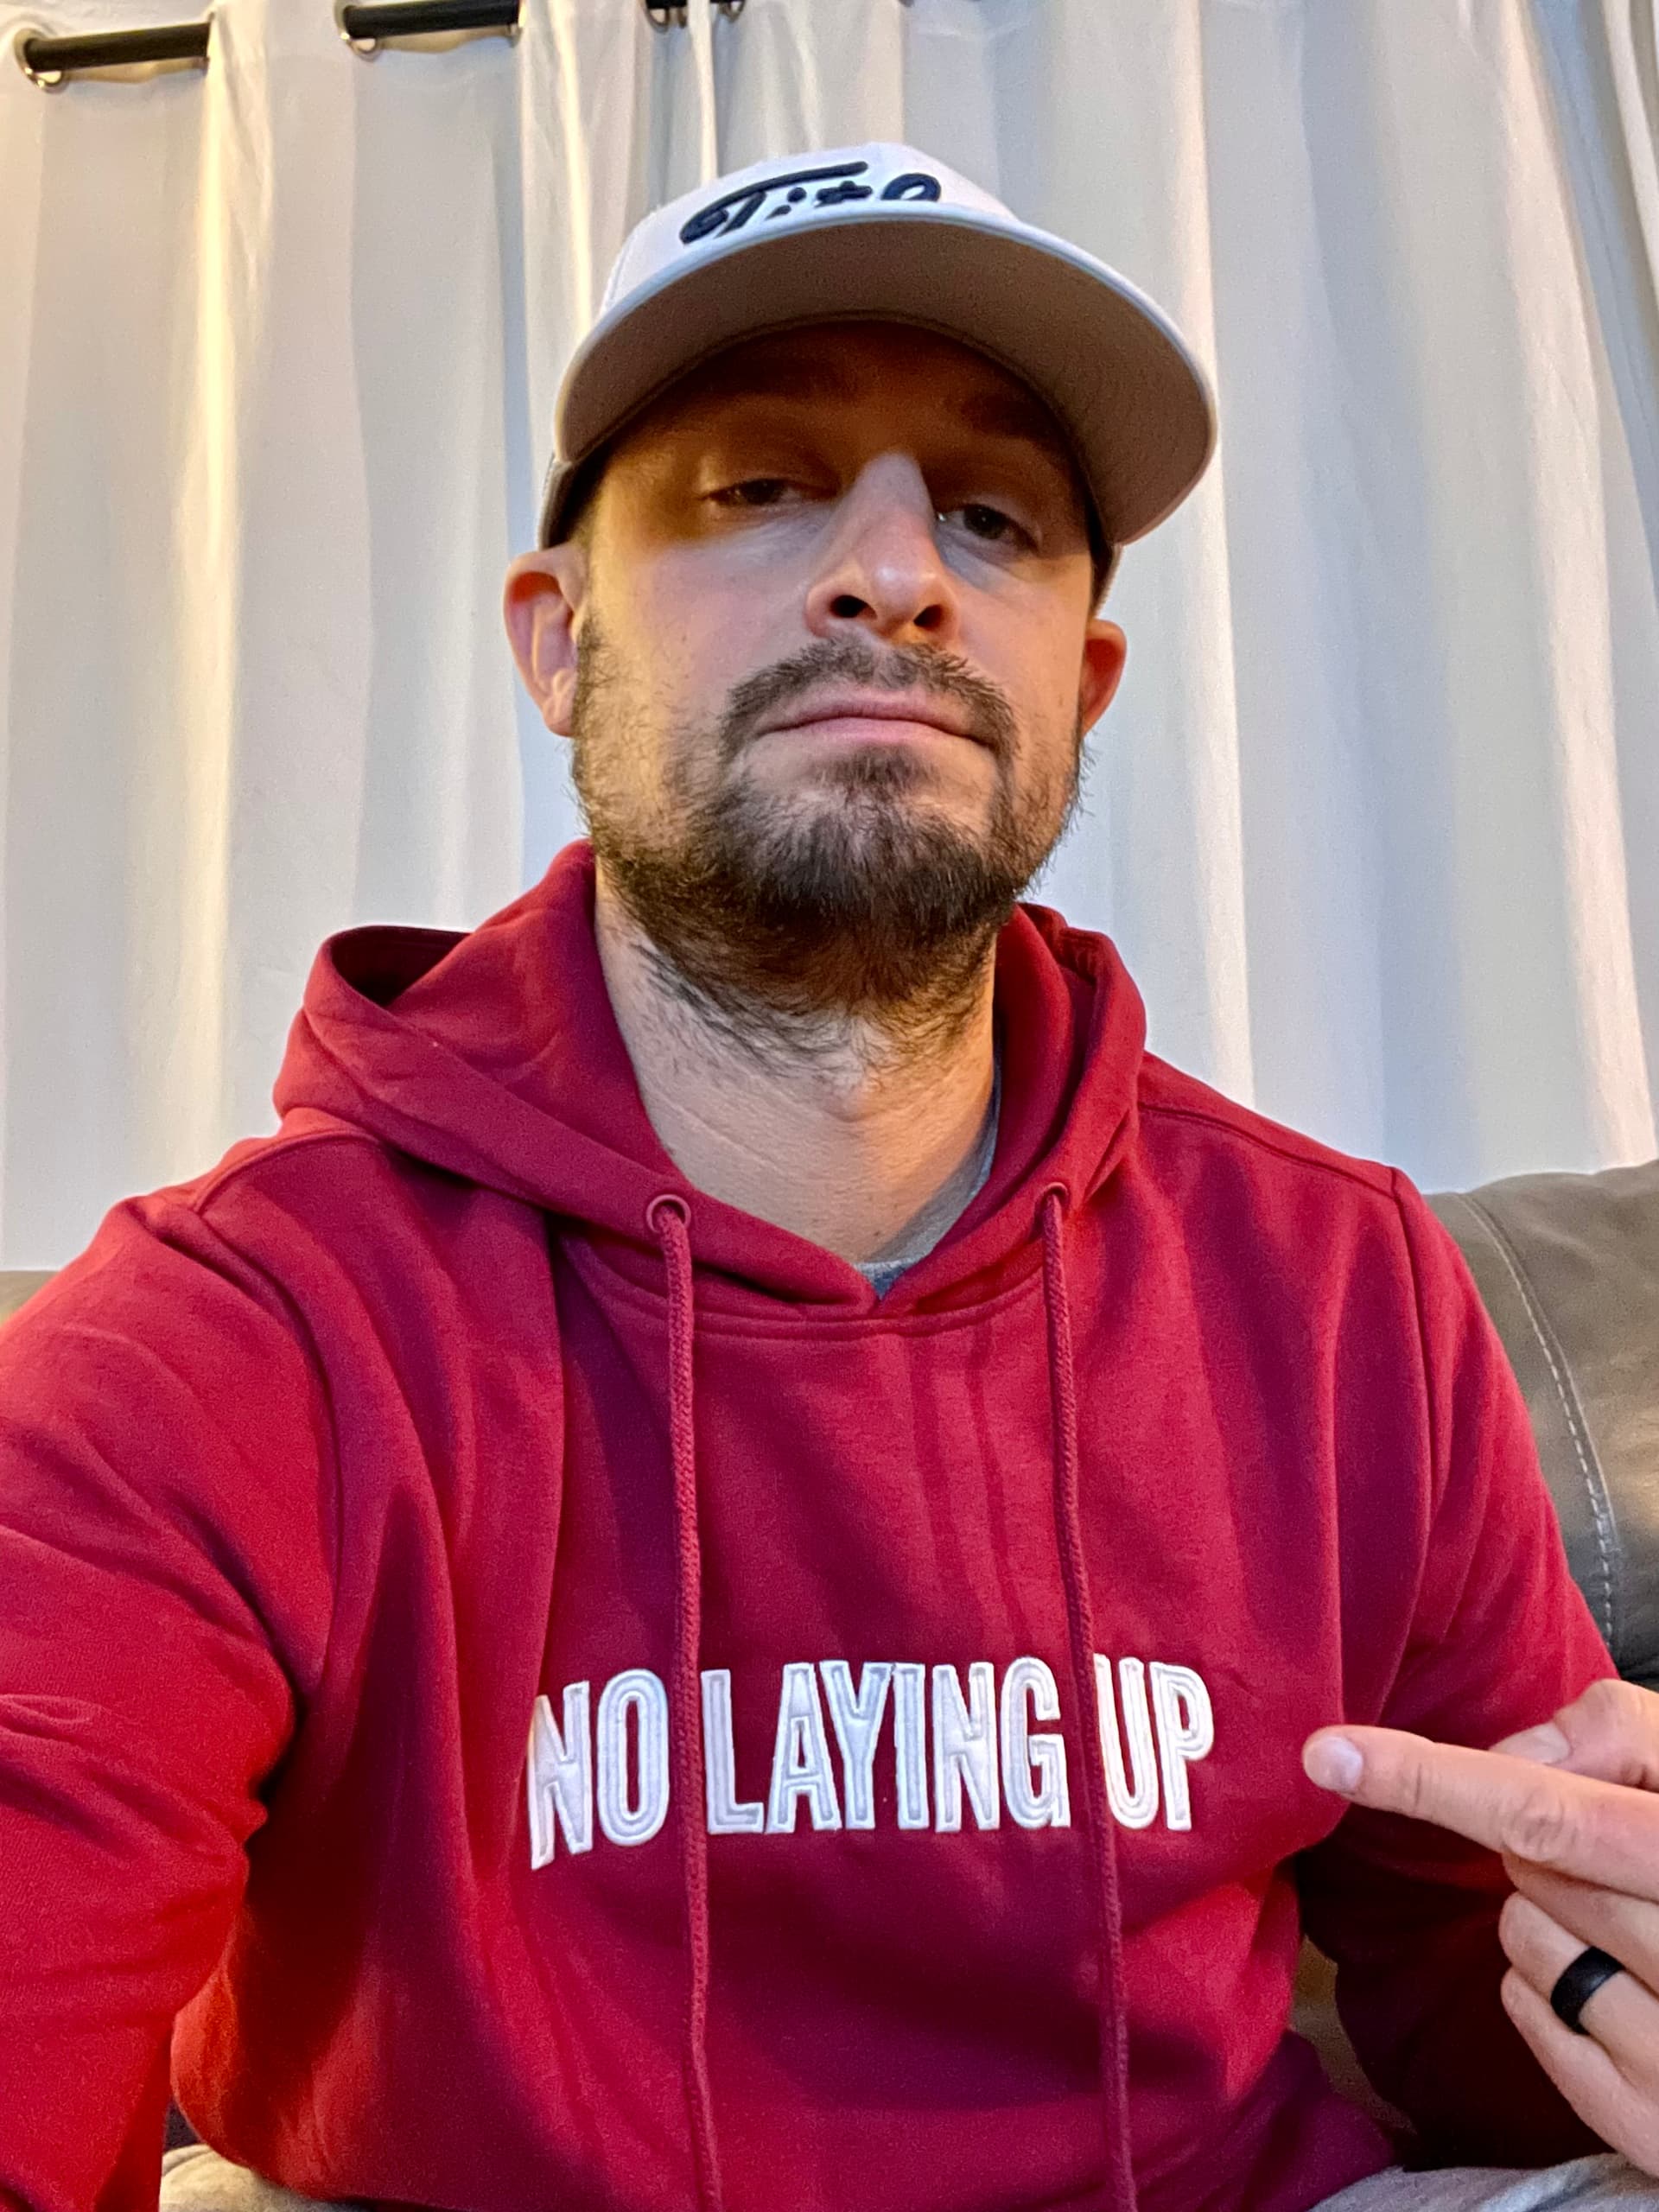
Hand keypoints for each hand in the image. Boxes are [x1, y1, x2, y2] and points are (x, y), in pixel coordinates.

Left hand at [1302, 1679, 1658, 2174]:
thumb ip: (1618, 1734)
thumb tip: (1514, 1759)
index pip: (1542, 1812)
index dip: (1425, 1776)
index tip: (1329, 1754)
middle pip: (1528, 1865)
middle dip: (1552, 1845)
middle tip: (1629, 1861)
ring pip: (1520, 1936)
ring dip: (1552, 1916)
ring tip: (1638, 1928)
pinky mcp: (1646, 2124)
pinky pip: (1526, 2013)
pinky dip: (1548, 1986)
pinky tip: (1619, 1985)